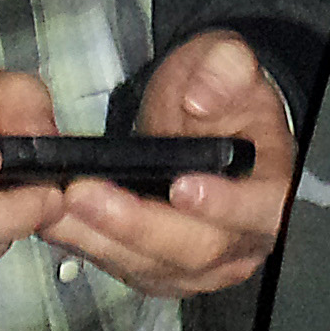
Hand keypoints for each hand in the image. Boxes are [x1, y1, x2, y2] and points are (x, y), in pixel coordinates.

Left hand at [37, 30, 293, 300]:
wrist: (202, 117)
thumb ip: (225, 69)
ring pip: (154, 267)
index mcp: (271, 189)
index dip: (225, 206)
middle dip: (136, 224)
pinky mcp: (163, 270)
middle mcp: (243, 239)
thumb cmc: (221, 92)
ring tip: (59, 206)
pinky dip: (90, 247)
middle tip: (85, 192)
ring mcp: (202, 263)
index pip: (259, 210)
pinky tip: (57, 223)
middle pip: (196, 249)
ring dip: (101, 239)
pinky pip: (126, 268)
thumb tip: (202, 99)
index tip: (182, 188)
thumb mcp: (228, 60)